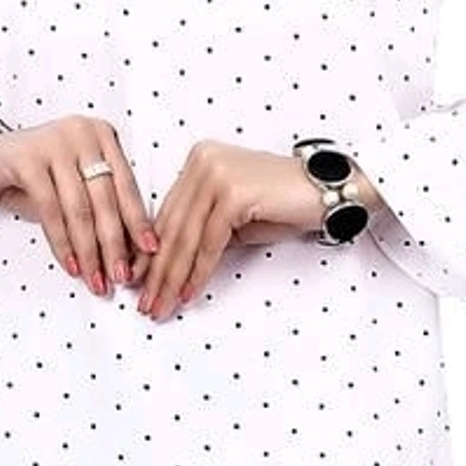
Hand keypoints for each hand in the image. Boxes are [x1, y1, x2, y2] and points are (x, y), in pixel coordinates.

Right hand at [0, 118, 157, 297]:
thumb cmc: (28, 175)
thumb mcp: (69, 186)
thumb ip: (96, 207)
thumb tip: (129, 250)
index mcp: (100, 135)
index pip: (126, 184)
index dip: (138, 220)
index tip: (150, 251)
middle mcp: (82, 132)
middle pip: (106, 198)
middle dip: (115, 244)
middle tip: (122, 276)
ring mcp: (55, 141)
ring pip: (81, 208)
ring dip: (90, 250)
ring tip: (96, 279)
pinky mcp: (28, 158)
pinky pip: (52, 211)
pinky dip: (62, 243)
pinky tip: (71, 265)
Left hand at [135, 142, 322, 322]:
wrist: (326, 189)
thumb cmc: (283, 202)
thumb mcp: (232, 215)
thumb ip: (201, 229)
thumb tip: (168, 262)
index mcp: (198, 160)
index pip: (167, 213)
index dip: (151, 251)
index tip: (139, 279)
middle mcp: (202, 161)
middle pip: (172, 226)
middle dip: (156, 270)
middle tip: (146, 301)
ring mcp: (216, 174)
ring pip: (186, 237)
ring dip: (172, 277)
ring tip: (161, 305)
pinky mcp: (233, 193)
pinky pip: (210, 242)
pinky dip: (198, 271)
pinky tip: (188, 292)